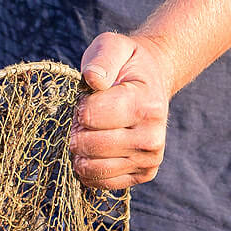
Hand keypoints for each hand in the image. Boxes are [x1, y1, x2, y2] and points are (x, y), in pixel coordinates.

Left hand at [69, 32, 172, 190]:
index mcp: (147, 104)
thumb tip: (93, 80)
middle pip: (90, 145)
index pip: (92, 115)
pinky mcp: (144, 174)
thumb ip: (102, 60)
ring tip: (91, 131)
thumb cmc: (126, 64)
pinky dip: (88, 168)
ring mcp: (150, 158)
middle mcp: (153, 135)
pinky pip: (101, 183)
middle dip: (77, 129)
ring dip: (80, 150)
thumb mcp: (113, 47)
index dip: (80, 106)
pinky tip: (93, 150)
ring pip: (93, 167)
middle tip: (86, 116)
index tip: (87, 97)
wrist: (152, 81)